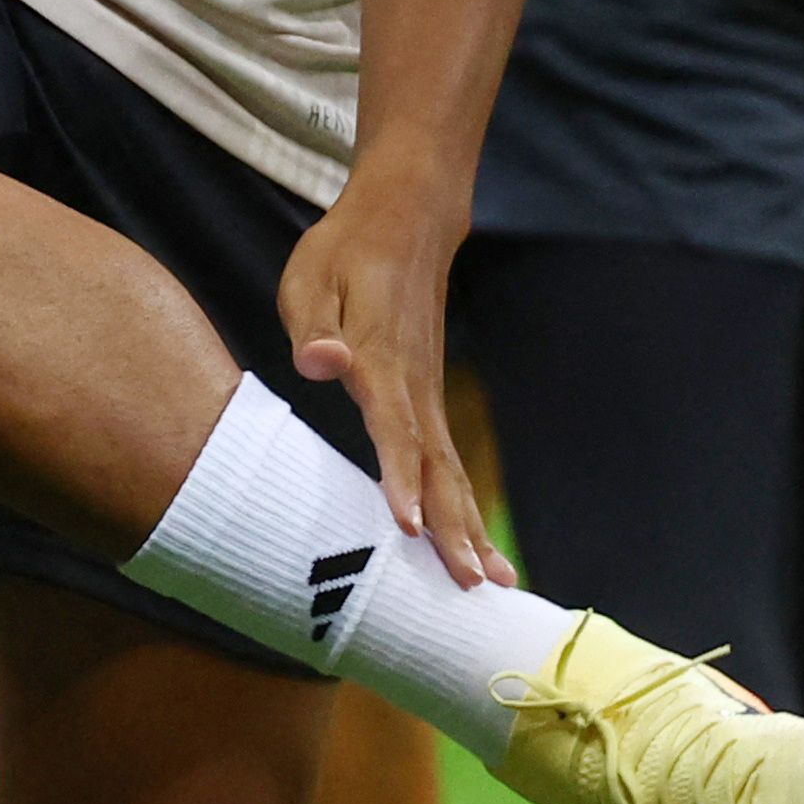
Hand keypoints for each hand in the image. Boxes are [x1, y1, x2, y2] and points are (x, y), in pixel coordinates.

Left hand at [280, 171, 510, 589]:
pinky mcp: (430, 396)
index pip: (393, 427)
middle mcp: (414, 384)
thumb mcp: (312, 278)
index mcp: (381, 359)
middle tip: (468, 583)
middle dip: (451, 526)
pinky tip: (478, 546)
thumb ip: (314, 328)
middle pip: (435, 464)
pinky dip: (466, 505)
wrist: (405, 219)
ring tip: (492, 584)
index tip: (411, 526)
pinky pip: (448, 460)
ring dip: (469, 526)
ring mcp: (429, 392)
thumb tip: (319, 363)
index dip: (400, 478)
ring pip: (451, 469)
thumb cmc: (345, 251)